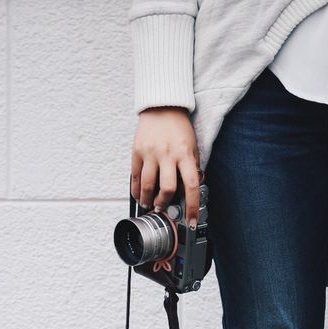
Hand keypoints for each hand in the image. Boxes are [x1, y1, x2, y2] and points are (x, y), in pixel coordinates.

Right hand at [130, 106, 201, 227]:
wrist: (162, 106)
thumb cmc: (179, 128)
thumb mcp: (192, 147)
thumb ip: (190, 168)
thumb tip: (187, 192)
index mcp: (185, 154)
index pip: (191, 186)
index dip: (192, 207)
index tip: (191, 221)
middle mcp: (168, 155)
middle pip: (167, 189)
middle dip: (164, 204)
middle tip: (162, 208)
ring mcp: (151, 153)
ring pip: (148, 186)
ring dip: (148, 200)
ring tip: (149, 204)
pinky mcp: (137, 151)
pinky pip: (135, 176)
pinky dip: (136, 189)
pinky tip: (139, 194)